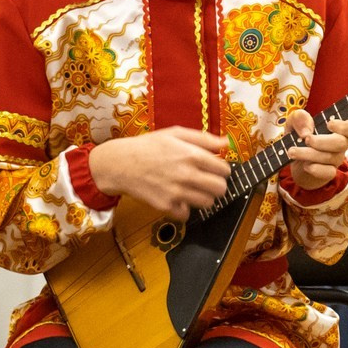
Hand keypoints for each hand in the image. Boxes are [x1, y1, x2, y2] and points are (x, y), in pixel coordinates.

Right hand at [87, 126, 230, 219]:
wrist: (120, 163)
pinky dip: (184, 208)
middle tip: (206, 181)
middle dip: (217, 185)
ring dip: (203, 197)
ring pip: (208, 203)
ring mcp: (177, 192)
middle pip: (221, 189)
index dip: (221, 169)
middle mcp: (187, 174)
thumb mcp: (175, 134)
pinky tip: (177, 197)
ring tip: (192, 189)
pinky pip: (187, 214)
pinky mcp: (166, 206)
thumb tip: (227, 143)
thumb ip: (204, 138)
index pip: (224, 170)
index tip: (214, 169)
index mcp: (192, 155)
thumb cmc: (148, 146)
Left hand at [281, 110, 347, 191]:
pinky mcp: (329, 173)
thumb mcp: (295, 122)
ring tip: (292, 151)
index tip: (329, 124)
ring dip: (309, 154)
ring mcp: (336, 159)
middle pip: (342, 142)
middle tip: (306, 139)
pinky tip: (305, 165)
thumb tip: (306, 132)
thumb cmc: (299, 136)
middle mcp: (341, 143)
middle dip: (321, 141)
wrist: (293, 158)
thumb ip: (300, 118)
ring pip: (330, 157)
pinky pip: (328, 172)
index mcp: (338, 128)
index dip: (346, 126)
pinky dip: (315, 169)